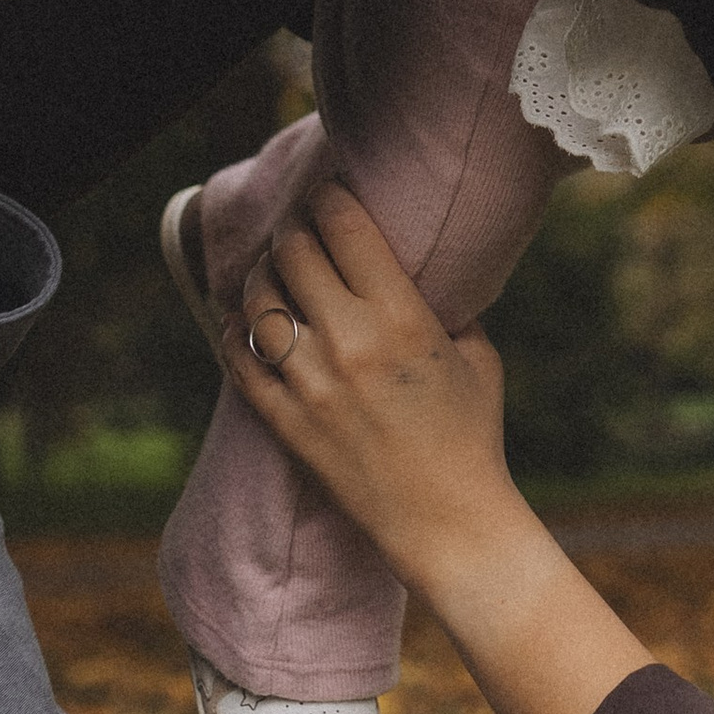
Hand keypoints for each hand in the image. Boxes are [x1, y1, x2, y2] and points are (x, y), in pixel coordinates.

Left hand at [222, 184, 513, 596]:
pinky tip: (244, 322)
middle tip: (300, 231)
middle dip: (294, 231)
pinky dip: (236, 333)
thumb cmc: (471, 434)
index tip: (329, 193)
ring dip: (262, 277)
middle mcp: (350, 343)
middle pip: (293, 252)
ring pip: (257, 301)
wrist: (446, 519)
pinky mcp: (286, 422)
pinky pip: (239, 361)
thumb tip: (421, 268)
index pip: (344, 225)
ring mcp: (311, 384)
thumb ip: (450, 305)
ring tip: (273, 273)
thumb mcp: (477, 355)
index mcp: (403, 317)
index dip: (329, 196)